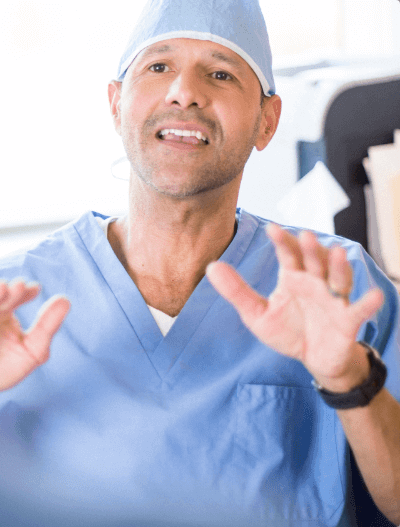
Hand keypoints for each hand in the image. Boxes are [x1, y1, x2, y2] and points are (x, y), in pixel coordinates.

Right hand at [0, 279, 69, 409]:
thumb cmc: (1, 369)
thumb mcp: (32, 350)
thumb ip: (47, 327)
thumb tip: (65, 300)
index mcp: (2, 313)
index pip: (13, 296)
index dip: (23, 291)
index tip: (36, 289)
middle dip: (6, 290)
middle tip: (19, 286)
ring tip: (1, 288)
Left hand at [206, 224, 383, 391]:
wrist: (313, 358)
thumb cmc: (287, 330)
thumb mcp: (256, 313)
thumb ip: (236, 291)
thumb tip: (211, 267)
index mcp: (294, 278)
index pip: (289, 255)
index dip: (282, 242)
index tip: (272, 228)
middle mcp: (316, 283)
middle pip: (315, 262)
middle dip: (311, 249)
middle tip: (305, 235)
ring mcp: (334, 300)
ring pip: (338, 279)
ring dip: (338, 267)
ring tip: (336, 253)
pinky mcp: (348, 320)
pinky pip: (359, 310)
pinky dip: (367, 303)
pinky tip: (375, 296)